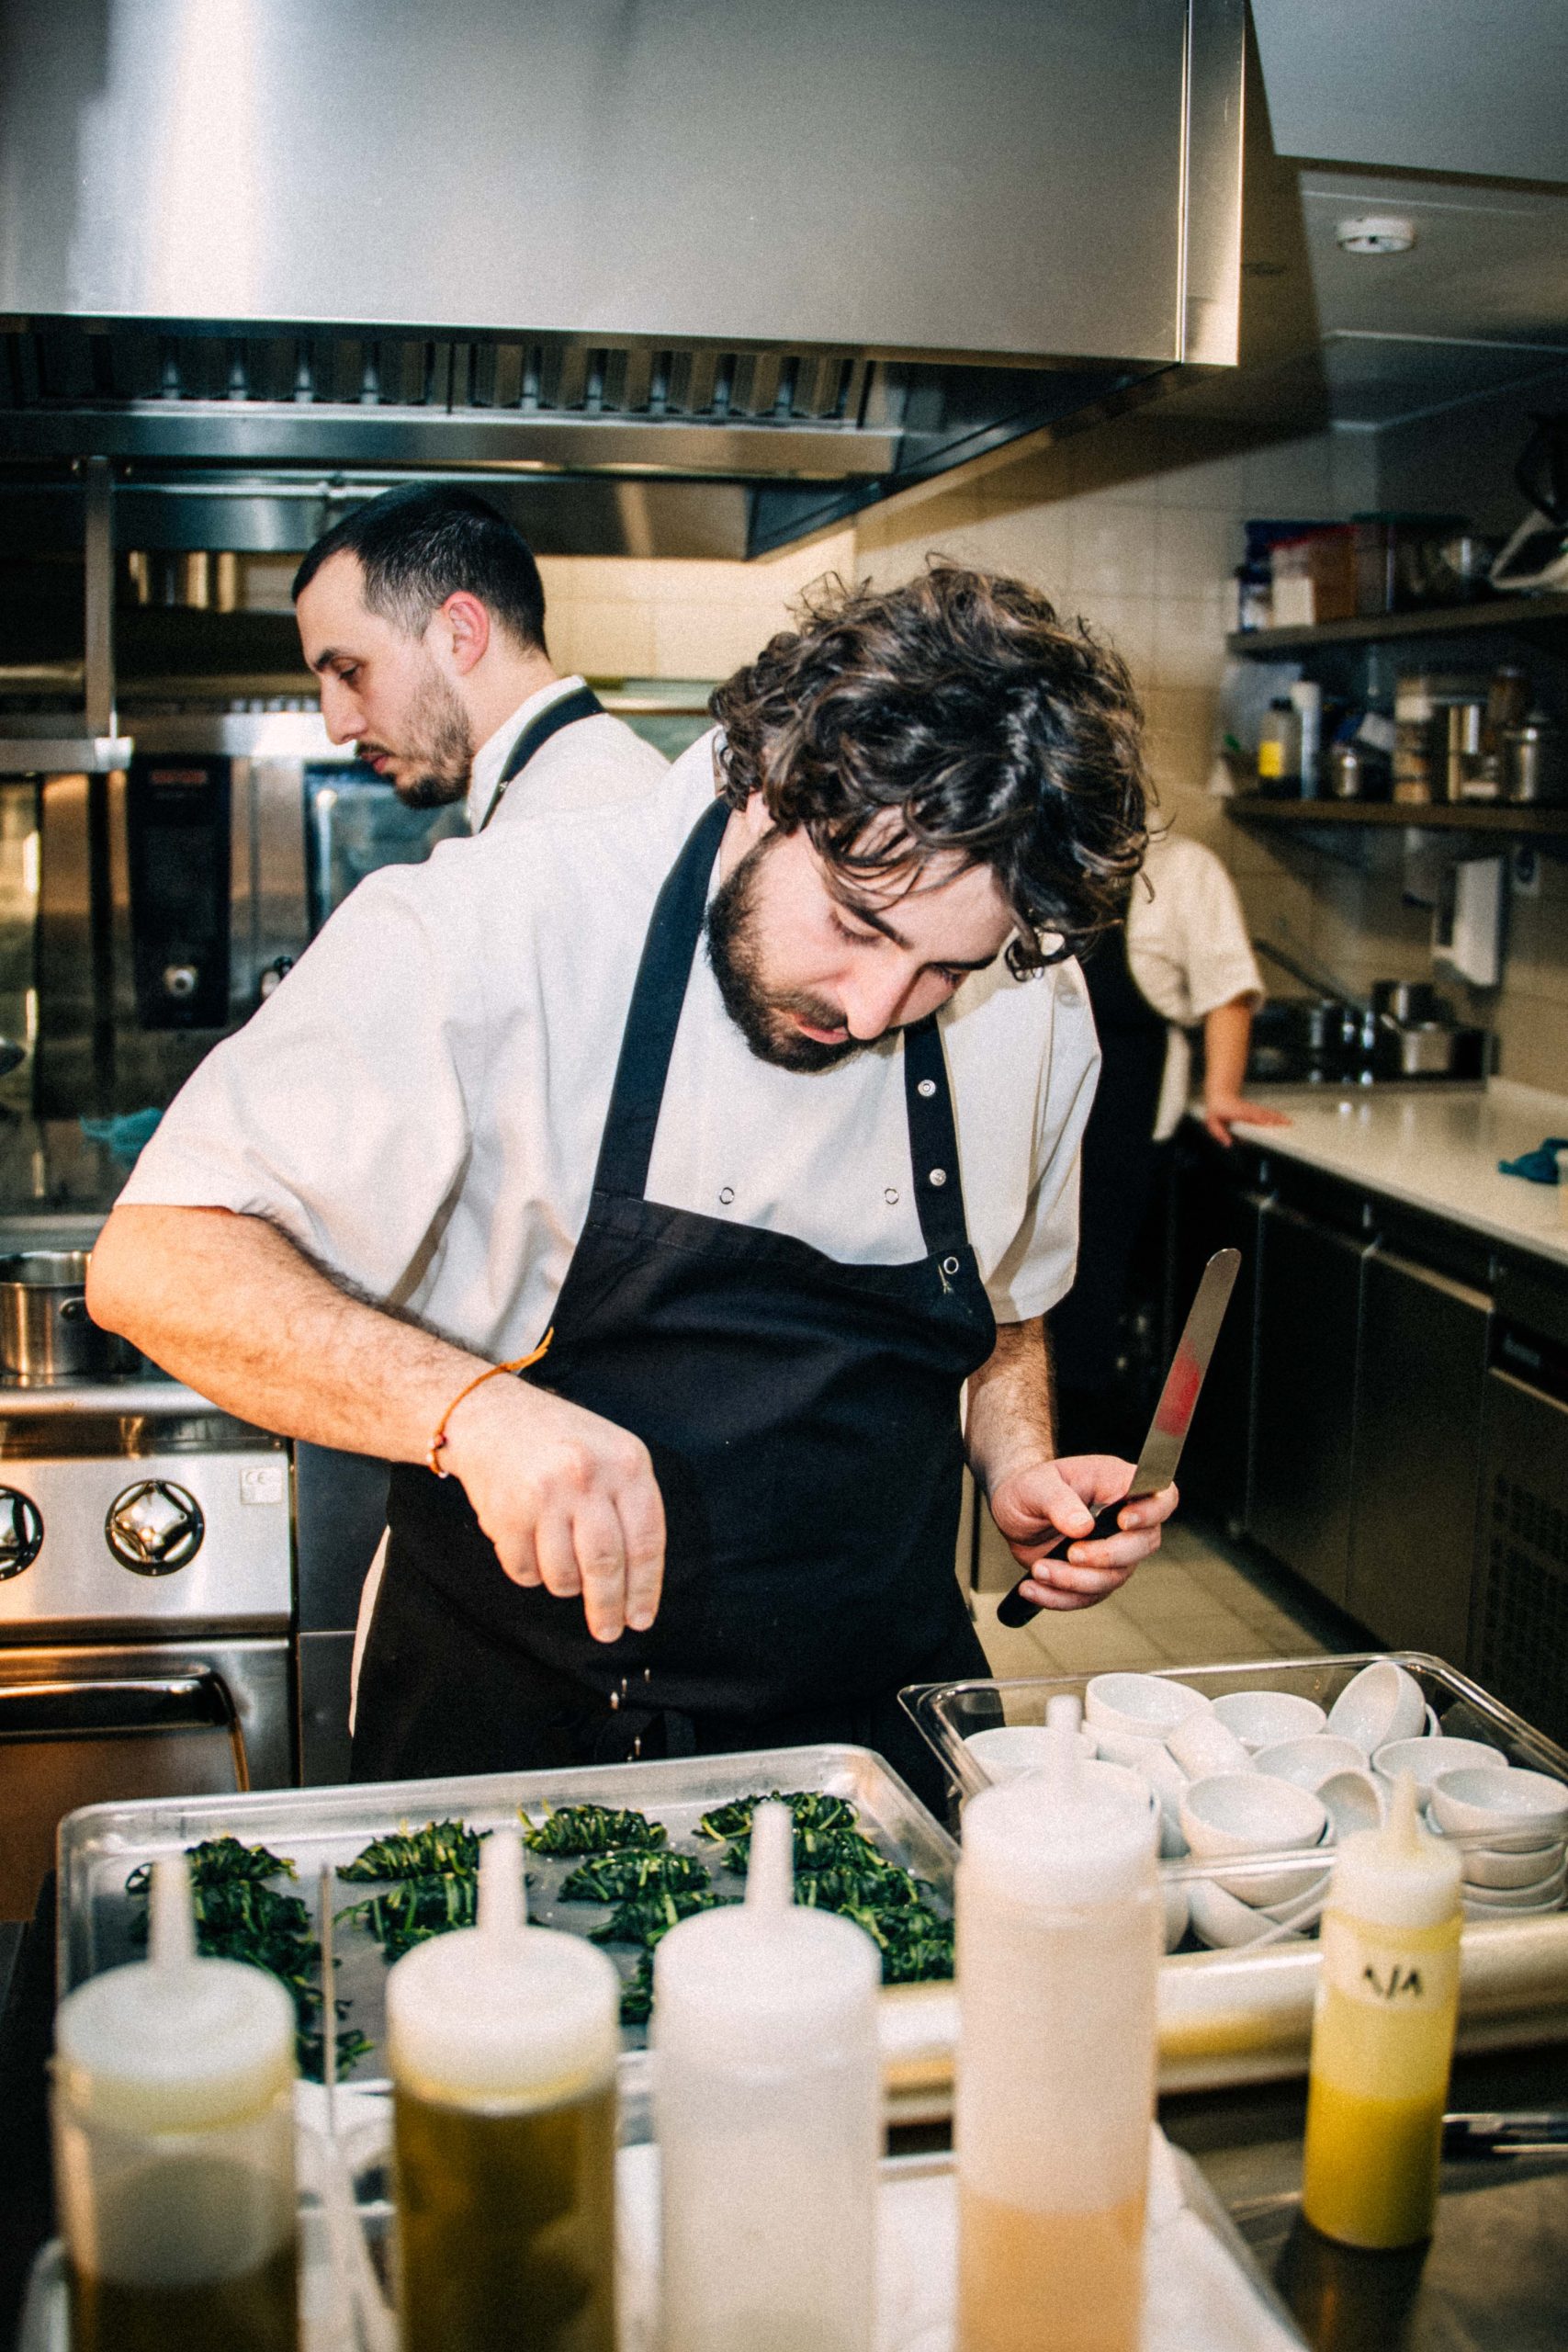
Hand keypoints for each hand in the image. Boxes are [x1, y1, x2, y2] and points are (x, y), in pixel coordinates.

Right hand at [441, 1377, 665, 1643]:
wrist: (491, 1414)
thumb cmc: (562, 1442)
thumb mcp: (612, 1454)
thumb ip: (630, 1506)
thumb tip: (638, 1585)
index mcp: (626, 1463)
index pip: (646, 1541)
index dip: (645, 1589)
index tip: (642, 1620)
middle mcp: (587, 1477)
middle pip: (606, 1565)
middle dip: (608, 1608)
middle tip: (608, 1633)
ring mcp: (544, 1495)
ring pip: (563, 1575)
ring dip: (565, 1586)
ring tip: (561, 1568)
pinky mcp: (506, 1513)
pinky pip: (525, 1572)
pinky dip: (531, 1574)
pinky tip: (531, 1549)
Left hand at [988, 1455, 1177, 1611]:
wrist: (1014, 1512)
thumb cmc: (1031, 1489)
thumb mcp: (1035, 1486)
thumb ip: (1058, 1502)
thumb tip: (1083, 1526)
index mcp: (1119, 1484)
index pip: (1161, 1497)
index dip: (1152, 1512)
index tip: (1123, 1521)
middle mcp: (1125, 1519)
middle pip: (1143, 1544)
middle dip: (1106, 1555)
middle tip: (1070, 1553)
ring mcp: (1114, 1551)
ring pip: (1115, 1577)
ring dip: (1075, 1580)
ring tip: (1039, 1570)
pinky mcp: (1095, 1577)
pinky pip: (1087, 1596)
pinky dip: (1059, 1598)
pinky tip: (1033, 1589)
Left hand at [1204, 1093, 1291, 1147]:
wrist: (1220, 1094)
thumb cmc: (1217, 1109)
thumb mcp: (1212, 1121)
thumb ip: (1219, 1133)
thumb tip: (1228, 1144)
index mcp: (1238, 1113)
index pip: (1251, 1117)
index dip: (1260, 1120)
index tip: (1268, 1125)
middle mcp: (1247, 1111)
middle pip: (1263, 1115)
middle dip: (1274, 1120)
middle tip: (1286, 1125)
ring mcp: (1252, 1109)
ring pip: (1267, 1113)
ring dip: (1279, 1118)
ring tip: (1289, 1123)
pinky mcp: (1256, 1110)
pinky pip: (1268, 1113)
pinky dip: (1277, 1116)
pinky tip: (1284, 1120)